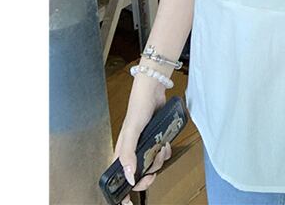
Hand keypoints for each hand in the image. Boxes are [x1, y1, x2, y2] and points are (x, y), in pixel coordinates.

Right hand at [112, 76, 171, 203]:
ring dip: (159, 160)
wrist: (153, 91)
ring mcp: (144, 146)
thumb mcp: (132, 132)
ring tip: (160, 149)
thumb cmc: (138, 108)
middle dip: (148, 176)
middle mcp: (132, 152)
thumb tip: (129, 177)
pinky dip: (165, 151)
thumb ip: (129, 154)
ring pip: (152, 165)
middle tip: (153, 172)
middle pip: (139, 176)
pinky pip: (161, 154)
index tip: (128, 203)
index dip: (122, 193)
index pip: (119, 178)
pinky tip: (165, 143)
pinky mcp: (155, 140)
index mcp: (121, 153)